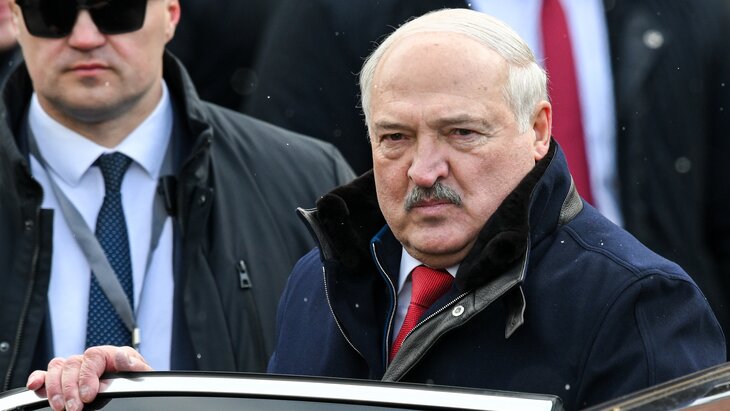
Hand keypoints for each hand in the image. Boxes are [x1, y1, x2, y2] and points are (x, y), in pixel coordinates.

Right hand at [26, 345, 151, 410]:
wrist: (136, 389)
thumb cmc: (137, 381)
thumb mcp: (142, 374)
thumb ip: (134, 365)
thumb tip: (121, 355)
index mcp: (110, 354)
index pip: (93, 356)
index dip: (87, 376)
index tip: (89, 396)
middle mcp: (90, 360)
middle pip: (72, 364)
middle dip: (70, 389)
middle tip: (74, 409)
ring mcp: (76, 369)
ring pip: (58, 368)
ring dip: (55, 388)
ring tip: (60, 407)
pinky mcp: (64, 380)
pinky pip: (47, 374)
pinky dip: (39, 378)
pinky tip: (35, 386)